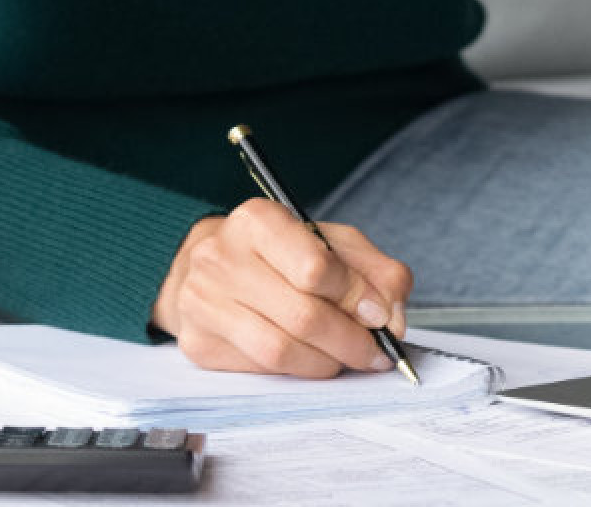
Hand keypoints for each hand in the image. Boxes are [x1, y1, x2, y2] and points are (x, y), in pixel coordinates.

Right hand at [151, 198, 411, 377]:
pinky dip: (298, 371)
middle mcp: (220, 258)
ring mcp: (202, 303)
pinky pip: (260, 370)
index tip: (379, 314)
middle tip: (376, 351)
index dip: (356, 297)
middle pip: (302, 315)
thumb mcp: (331, 243)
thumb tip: (392, 318)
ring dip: (327, 362)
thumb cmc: (278, 254)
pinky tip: (312, 360)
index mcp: (257, 221)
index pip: (315, 268)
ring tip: (347, 358)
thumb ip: (374, 272)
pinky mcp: (198, 342)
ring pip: (280, 350)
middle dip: (351, 341)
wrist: (209, 266)